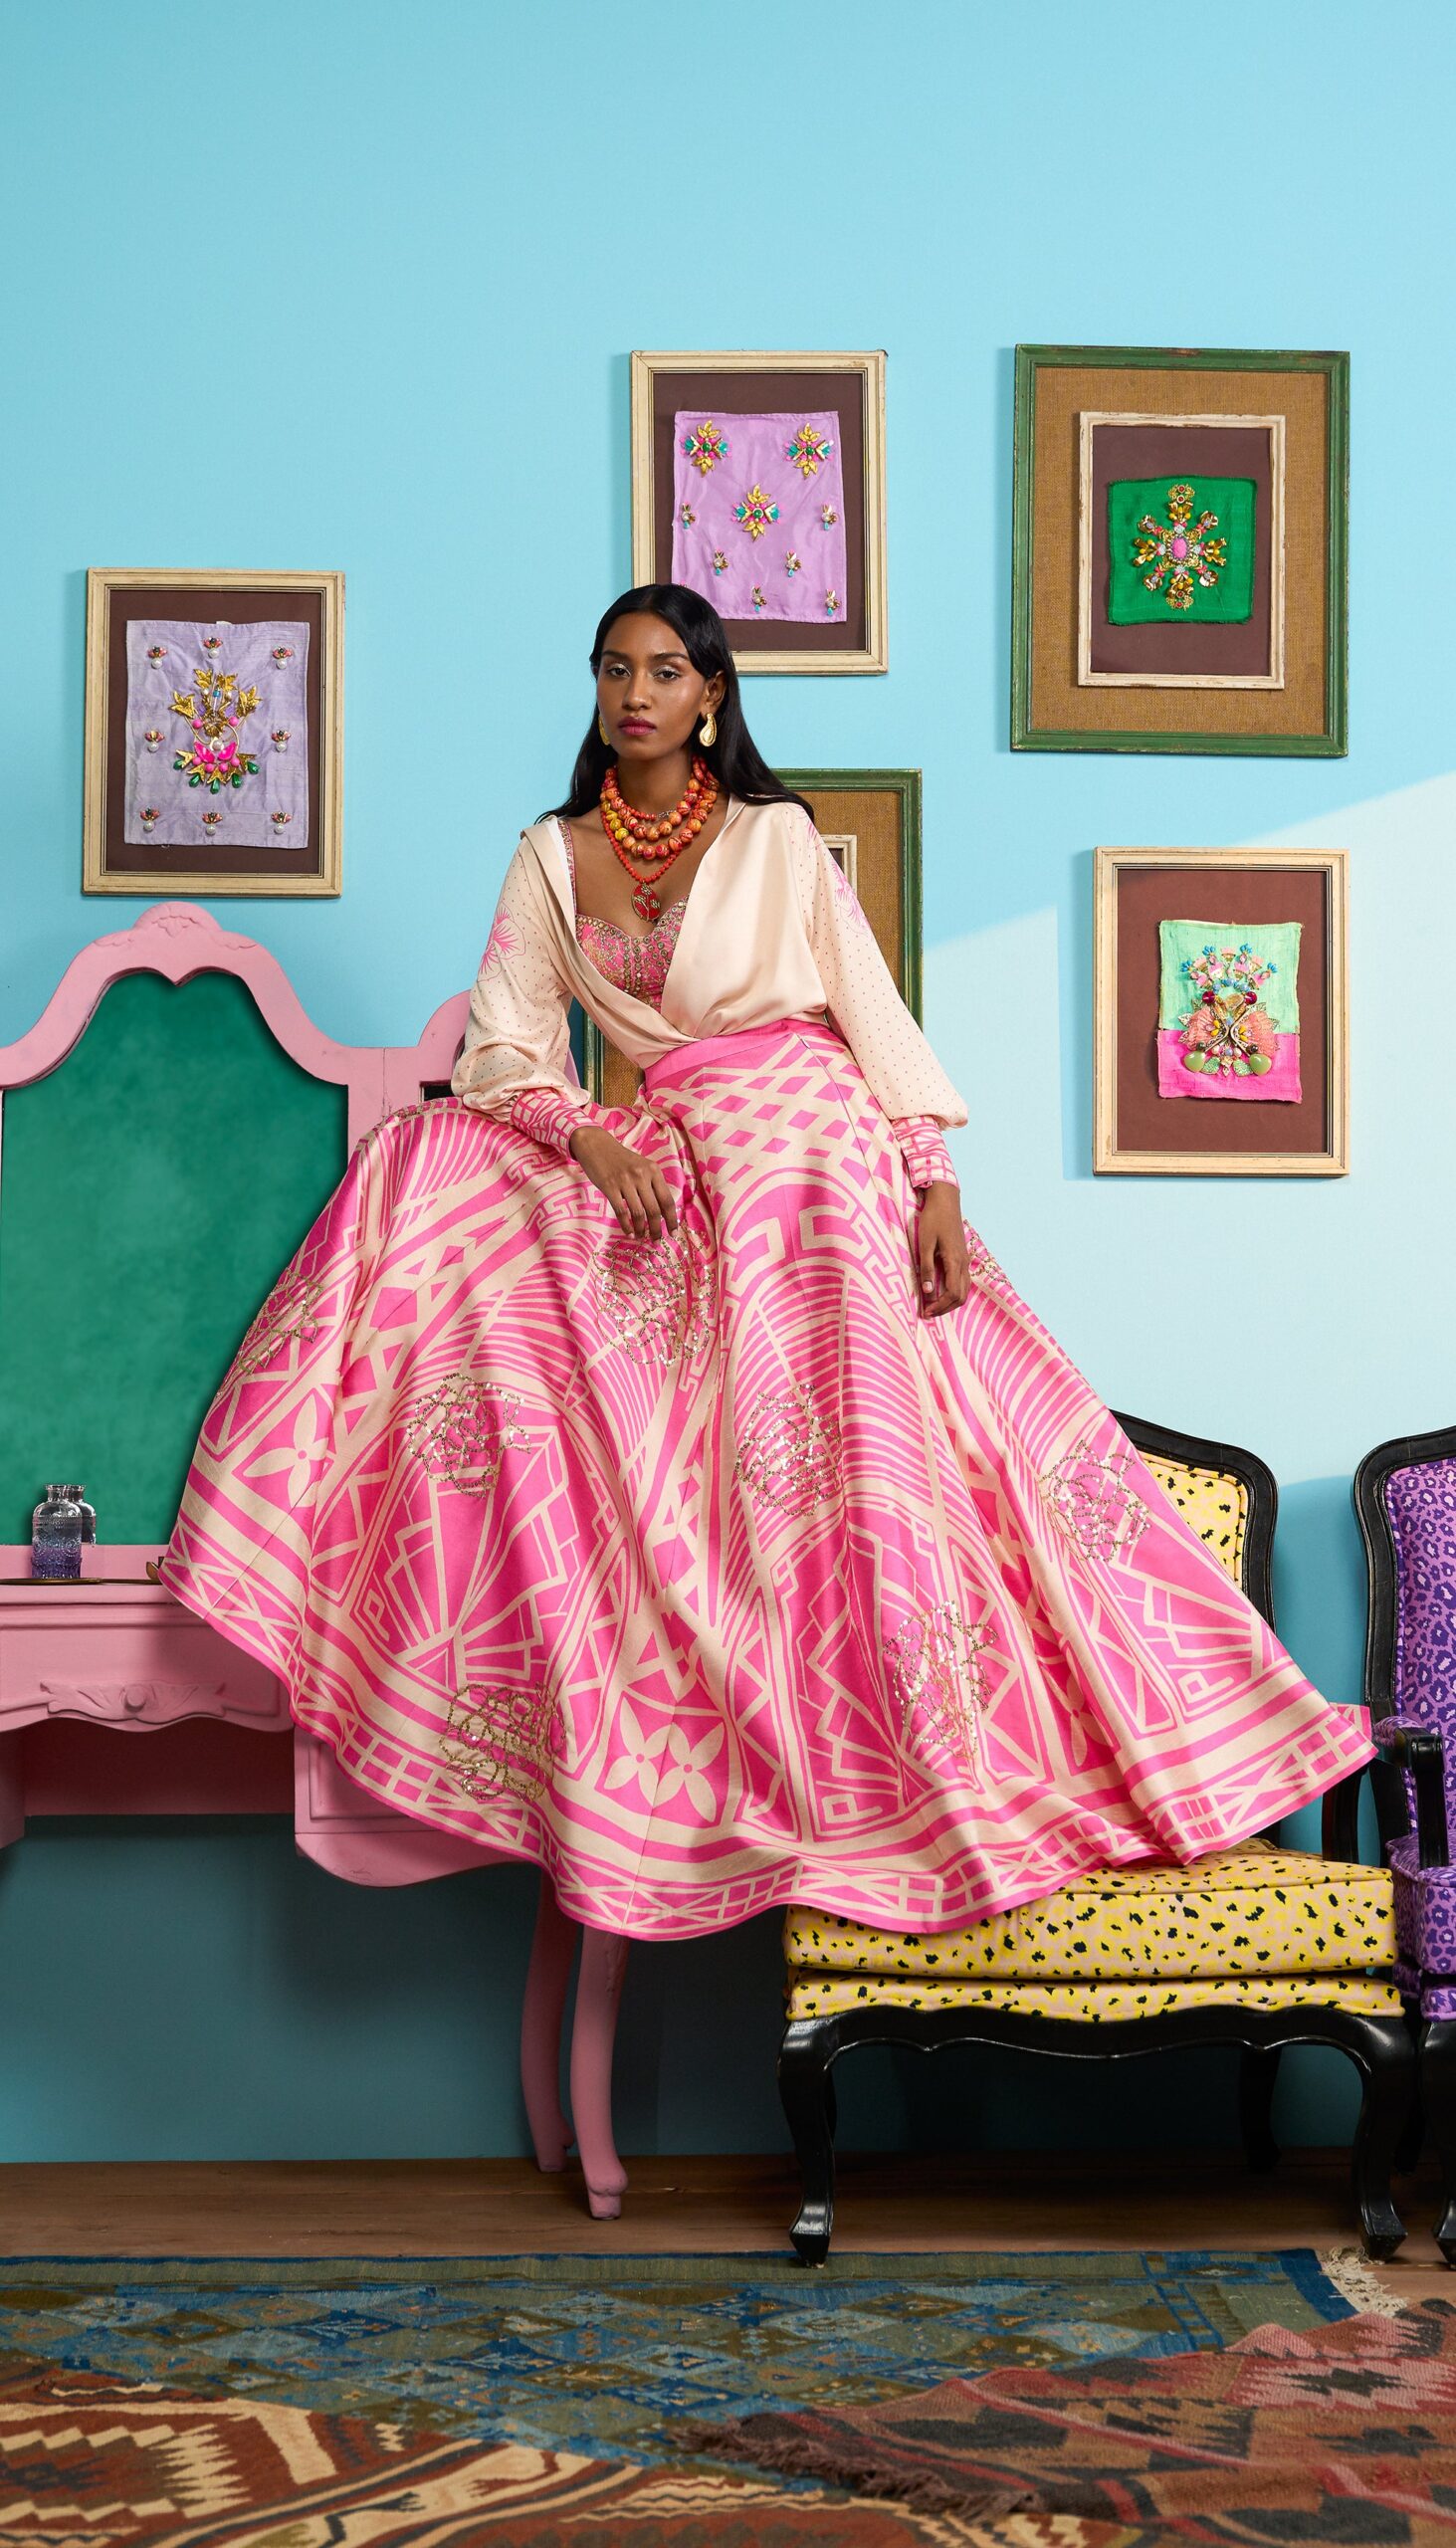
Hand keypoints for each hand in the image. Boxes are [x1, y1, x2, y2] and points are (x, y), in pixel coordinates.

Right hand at [570, 1123, 679, 1242]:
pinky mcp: (610, 1186)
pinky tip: (628, 1232)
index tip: (673, 1233)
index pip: (667, 1199)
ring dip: (641, 1230)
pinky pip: (621, 1211)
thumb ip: (652, 1185)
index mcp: (653, 1170)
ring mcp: (625, 1181)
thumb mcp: (641, 1167)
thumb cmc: (621, 1159)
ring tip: (641, 1237)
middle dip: (657, 1229)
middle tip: (656, 1240)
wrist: (596, 1145)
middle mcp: (642, 1175)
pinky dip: (626, 1225)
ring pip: (639, 1213)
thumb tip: (662, 1212)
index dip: (672, 1219)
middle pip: (654, 1209)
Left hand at [915, 1183, 968, 1318]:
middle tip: (928, 1313)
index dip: (939, 1307)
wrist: (945, 1200)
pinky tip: (941, 1291)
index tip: (925, 1312)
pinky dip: (955, 1291)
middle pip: (961, 1296)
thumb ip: (926, 1268)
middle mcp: (964, 1263)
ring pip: (964, 1289)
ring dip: (951, 1301)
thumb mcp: (925, 1243)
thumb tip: (928, 1292)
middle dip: (946, 1308)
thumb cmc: (933, 1219)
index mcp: (955, 1261)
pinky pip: (963, 1281)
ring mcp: (965, 1259)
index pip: (952, 1294)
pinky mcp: (963, 1256)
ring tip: (934, 1305)